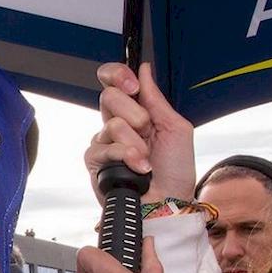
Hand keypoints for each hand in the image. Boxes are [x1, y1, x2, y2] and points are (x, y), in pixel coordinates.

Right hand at [86, 62, 196, 206]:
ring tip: (146, 160)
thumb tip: (143, 68)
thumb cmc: (176, 172)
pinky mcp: (95, 161)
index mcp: (136, 112)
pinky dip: (127, 157)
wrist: (169, 203)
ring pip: (112, 124)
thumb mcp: (176, 128)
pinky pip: (105, 147)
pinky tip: (138, 169)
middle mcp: (116, 124)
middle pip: (109, 97)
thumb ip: (156, 98)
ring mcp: (104, 142)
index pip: (114, 82)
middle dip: (136, 113)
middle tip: (147, 130)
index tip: (133, 85)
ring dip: (136, 143)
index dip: (117, 75)